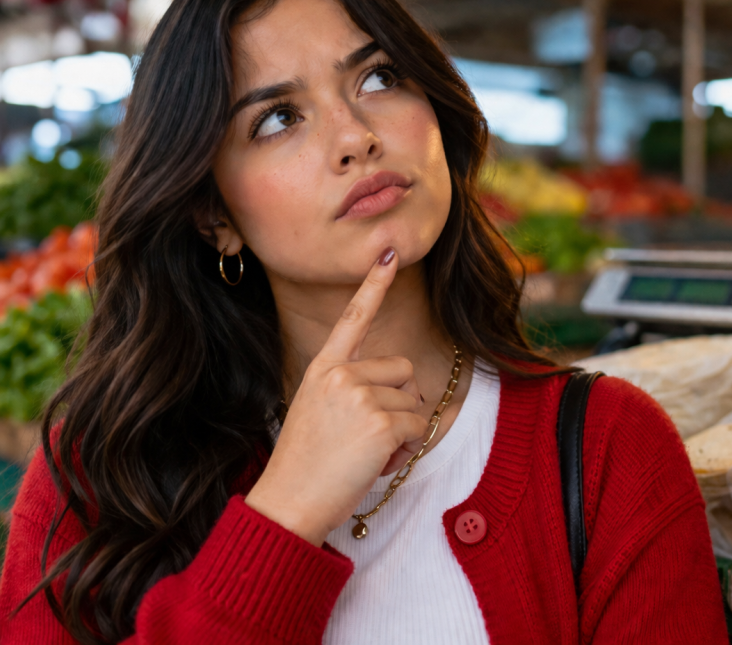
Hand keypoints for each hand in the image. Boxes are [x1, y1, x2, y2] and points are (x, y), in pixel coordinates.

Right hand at [245, 247, 427, 545]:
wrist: (289, 502)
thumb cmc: (305, 464)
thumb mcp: (318, 410)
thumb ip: (349, 389)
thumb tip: (399, 386)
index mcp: (323, 368)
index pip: (353, 318)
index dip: (373, 285)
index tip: (388, 254)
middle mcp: (341, 374)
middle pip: (405, 370)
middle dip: (399, 402)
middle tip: (367, 436)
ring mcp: (360, 396)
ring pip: (414, 401)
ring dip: (403, 429)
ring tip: (366, 452)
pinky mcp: (381, 422)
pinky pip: (418, 428)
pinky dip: (406, 450)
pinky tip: (374, 464)